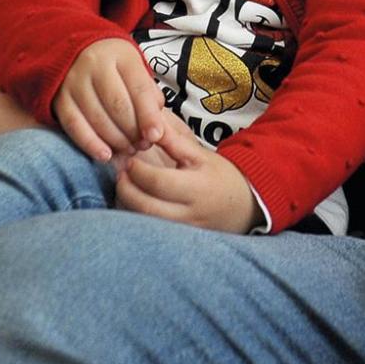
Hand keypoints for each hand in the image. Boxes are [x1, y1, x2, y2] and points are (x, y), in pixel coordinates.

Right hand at [53, 37, 165, 162]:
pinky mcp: (59, 99)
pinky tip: (104, 155)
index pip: (139, 88)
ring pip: (97, 118)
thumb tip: (156, 126)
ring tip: (129, 150)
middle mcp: (95, 65)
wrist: (76, 51)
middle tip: (143, 145)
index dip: (149, 115)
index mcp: (121, 56)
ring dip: (116, 141)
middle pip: (117, 105)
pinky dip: (90, 144)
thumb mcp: (136, 69)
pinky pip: (74, 125)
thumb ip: (148, 94)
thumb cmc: (115, 66)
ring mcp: (74, 81)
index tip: (156, 136)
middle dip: (133, 131)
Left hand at [115, 114, 258, 233]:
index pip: (158, 182)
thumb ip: (174, 141)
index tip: (130, 160)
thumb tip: (151, 123)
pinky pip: (150, 231)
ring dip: (128, 204)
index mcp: (197, 188)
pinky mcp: (177, 240)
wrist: (243, 206)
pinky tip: (135, 202)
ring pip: (144, 223)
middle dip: (126, 189)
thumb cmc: (220, 176)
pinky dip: (137, 217)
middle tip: (121, 174)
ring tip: (125, 186)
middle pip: (146, 207)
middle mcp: (190, 214)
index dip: (138, 171)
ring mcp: (183, 230)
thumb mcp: (200, 155)